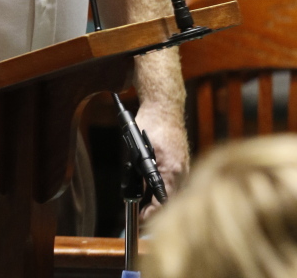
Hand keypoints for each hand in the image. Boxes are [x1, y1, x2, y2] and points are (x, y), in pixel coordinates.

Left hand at [135, 101, 188, 219]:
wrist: (164, 106)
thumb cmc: (152, 123)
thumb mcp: (140, 149)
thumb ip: (141, 171)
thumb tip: (139, 190)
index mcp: (172, 169)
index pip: (164, 201)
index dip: (152, 212)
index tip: (142, 218)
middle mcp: (182, 171)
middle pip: (172, 200)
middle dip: (157, 209)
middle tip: (143, 214)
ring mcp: (185, 167)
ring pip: (175, 193)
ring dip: (162, 200)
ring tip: (148, 206)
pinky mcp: (183, 163)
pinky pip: (177, 183)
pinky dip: (167, 190)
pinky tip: (157, 191)